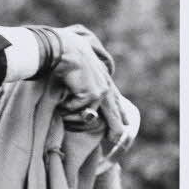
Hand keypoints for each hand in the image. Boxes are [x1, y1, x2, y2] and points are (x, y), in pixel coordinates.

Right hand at [50, 26, 127, 142]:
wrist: (64, 49)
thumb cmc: (66, 60)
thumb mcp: (79, 75)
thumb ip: (85, 90)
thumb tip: (87, 111)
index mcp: (103, 81)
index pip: (114, 100)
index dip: (120, 113)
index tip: (126, 124)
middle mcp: (105, 86)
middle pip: (113, 113)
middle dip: (115, 128)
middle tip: (116, 139)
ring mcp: (100, 91)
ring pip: (86, 116)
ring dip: (70, 114)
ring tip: (62, 105)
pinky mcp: (92, 94)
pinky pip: (75, 111)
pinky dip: (65, 107)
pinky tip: (63, 94)